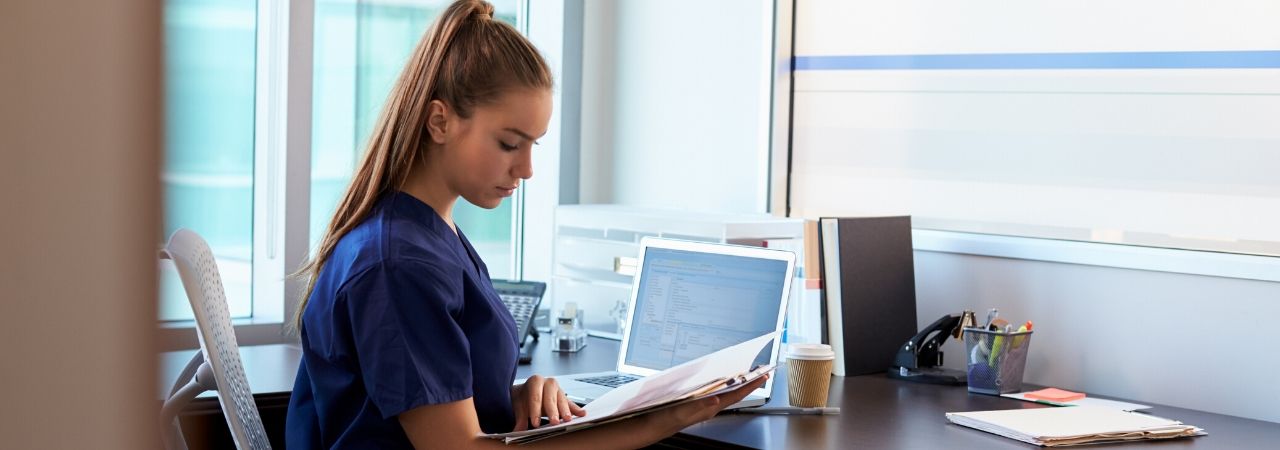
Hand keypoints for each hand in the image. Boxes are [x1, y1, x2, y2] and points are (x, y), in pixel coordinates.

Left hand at [511, 375, 587, 430]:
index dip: (535, 410)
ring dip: (565, 411)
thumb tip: (517, 430)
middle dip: (553, 411)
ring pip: (562, 400)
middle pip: (551, 397)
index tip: (535, 423)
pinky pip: (571, 403)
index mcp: (536, 381)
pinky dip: (576, 409)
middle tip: (554, 422)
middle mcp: (548, 383)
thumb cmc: (523, 397)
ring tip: (567, 420)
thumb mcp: (518, 405)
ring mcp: (558, 389)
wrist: (526, 392)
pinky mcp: (564, 397)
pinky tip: (582, 414)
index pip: (535, 396)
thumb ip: (519, 417)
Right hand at [651, 374, 768, 432]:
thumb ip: (699, 405)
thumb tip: (716, 399)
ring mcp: (704, 406)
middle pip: (734, 394)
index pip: (735, 395)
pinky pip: (715, 392)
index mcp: (709, 408)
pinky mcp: (696, 403)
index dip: (750, 386)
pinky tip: (722, 380)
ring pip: (726, 393)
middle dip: (748, 383)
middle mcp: (709, 407)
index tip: (762, 376)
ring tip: (747, 374)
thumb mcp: (681, 412)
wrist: (651, 427)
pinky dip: (722, 385)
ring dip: (737, 383)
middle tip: (760, 372)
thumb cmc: (665, 420)